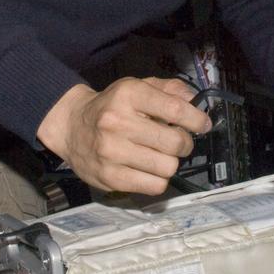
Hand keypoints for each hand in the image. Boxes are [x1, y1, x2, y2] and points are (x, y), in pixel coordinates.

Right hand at [36, 77, 210, 194]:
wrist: (71, 127)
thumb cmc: (113, 106)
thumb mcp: (138, 87)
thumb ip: (169, 89)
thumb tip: (196, 101)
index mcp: (129, 94)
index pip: (175, 109)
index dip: (196, 120)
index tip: (203, 124)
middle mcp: (118, 122)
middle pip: (175, 142)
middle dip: (185, 143)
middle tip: (178, 141)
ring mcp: (112, 152)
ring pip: (167, 167)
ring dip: (171, 162)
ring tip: (161, 155)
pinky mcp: (109, 178)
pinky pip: (154, 186)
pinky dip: (159, 179)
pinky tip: (150, 169)